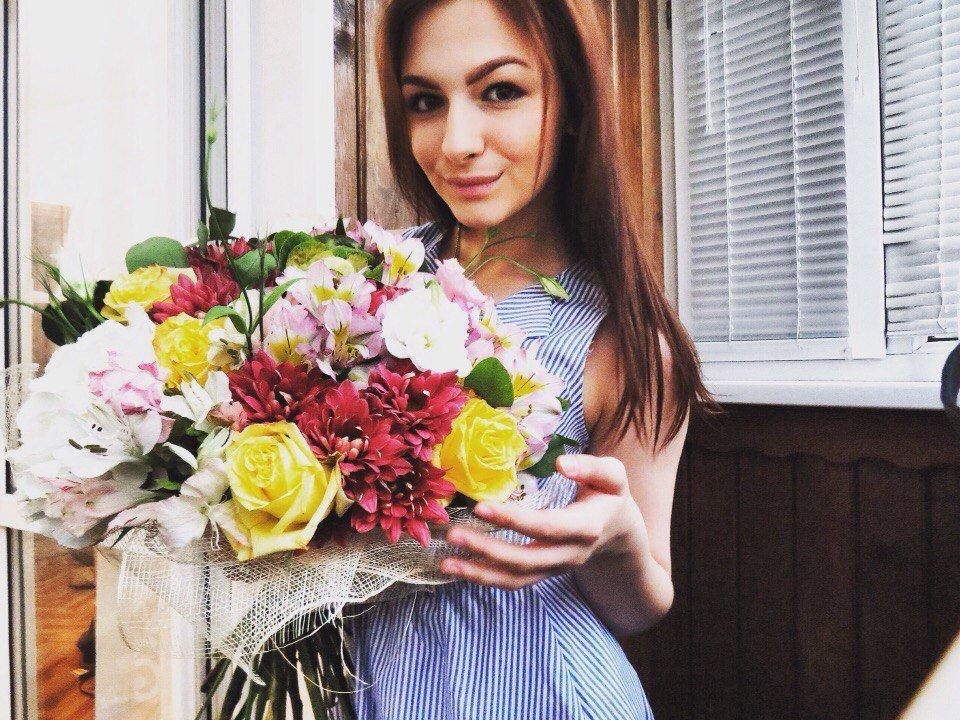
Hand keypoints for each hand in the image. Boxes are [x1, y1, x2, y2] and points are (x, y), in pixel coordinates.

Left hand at [440, 454, 648, 590]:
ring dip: (480, 572)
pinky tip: (457, 568)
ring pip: (516, 578)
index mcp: (586, 527)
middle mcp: (569, 554)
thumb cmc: (610, 496)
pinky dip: (484, 578)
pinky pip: (513, 582)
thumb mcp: (613, 476)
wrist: (618, 533)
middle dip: (488, 549)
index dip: (514, 520)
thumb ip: (592, 467)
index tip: (482, 507)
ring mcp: (555, 568)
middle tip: (454, 534)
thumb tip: (562, 464)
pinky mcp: (543, 573)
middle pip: (526, 559)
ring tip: (446, 561)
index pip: (546, 527)